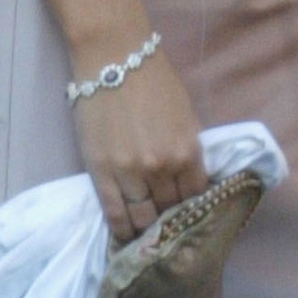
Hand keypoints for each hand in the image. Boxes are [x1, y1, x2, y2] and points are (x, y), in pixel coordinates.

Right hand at [70, 45, 207, 242]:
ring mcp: (130, 173)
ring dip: (146, 230)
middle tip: (165, 231)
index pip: (195, 198)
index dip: (191, 210)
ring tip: (145, 237)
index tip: (187, 218)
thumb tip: (189, 183)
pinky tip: (125, 239)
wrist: (115, 58)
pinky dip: (122, 231)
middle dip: (169, 223)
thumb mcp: (186, 116)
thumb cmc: (154, 81)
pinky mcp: (101, 173)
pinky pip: (115, 215)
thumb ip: (188, 151)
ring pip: (143, 218)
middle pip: (169, 211)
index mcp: (188, 151)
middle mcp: (162, 168)